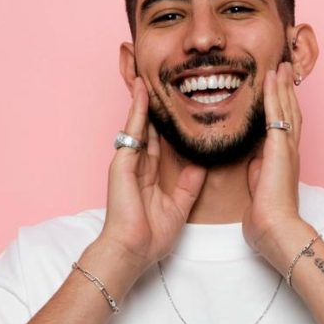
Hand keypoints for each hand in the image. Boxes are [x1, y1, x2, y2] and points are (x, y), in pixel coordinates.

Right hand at [99, 77, 207, 270]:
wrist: (133, 251)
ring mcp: (127, 162)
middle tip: (161, 80)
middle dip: (153, 105)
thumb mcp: (178, 207)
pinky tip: (143, 90)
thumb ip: (188, 186)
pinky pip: (132, 130)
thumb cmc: (151, 237)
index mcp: (148, 175)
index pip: (159, 141)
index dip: (167, 123)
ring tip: (149, 73)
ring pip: (138, 123)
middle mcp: (136, 164)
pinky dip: (138, 109)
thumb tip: (201, 167)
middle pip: (147, 127)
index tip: (177, 106)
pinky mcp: (121, 162)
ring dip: (142, 99)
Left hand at [243, 62, 308, 266]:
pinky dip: (274, 93)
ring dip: (282, 85)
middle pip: (291, 112)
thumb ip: (258, 173)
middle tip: (283, 69)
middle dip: (286, 90)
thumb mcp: (259, 190)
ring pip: (286, 108)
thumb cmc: (267, 218)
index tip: (278, 91)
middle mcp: (290, 151)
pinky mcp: (280, 147)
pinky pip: (276, 113)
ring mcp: (287, 148)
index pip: (285, 127)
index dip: (282, 108)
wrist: (276, 229)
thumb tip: (253, 163)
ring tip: (279, 66)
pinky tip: (271, 77)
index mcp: (284, 161)